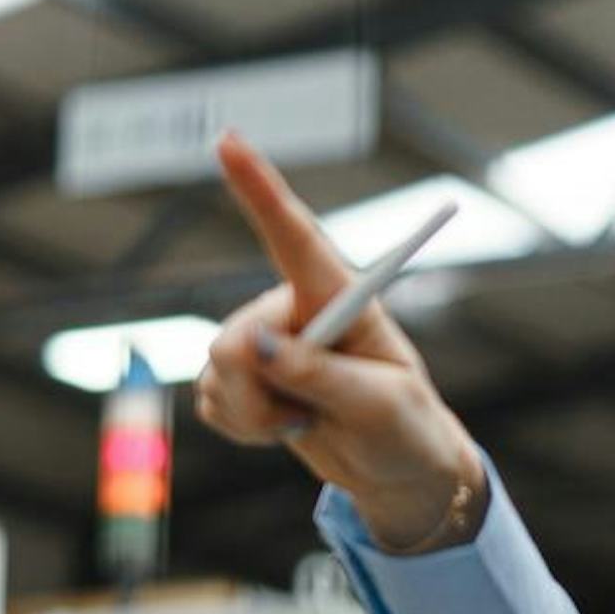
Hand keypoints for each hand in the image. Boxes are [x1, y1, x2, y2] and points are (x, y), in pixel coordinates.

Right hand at [191, 133, 489, 551]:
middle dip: (256, 392)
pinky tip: (281, 426)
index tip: (229, 141)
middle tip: (301, 418)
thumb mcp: (378, 404)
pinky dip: (240, 428)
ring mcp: (264, 343)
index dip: (259, 187)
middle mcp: (295, 310)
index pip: (295, 236)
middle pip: (234, 338)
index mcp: (341, 298)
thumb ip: (319, 373)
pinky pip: (209, 400)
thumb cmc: (404, 429)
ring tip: (303, 420)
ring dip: (252, 415)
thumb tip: (256, 346)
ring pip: (216, 373)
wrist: (396, 472)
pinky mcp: (243, 378)